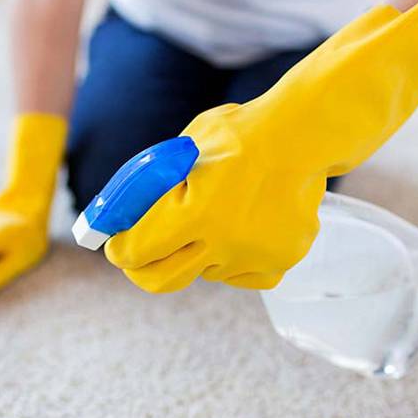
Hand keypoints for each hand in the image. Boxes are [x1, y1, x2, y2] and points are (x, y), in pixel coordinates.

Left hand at [105, 0, 417, 292]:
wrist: (303, 137)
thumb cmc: (236, 136)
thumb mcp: (182, 151)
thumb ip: (150, 187)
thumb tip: (117, 217)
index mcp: (194, 213)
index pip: (134, 252)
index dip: (118, 250)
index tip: (114, 245)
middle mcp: (223, 243)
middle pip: (160, 280)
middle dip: (141, 268)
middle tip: (138, 255)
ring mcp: (252, 257)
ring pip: (202, 272)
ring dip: (195, 252)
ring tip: (215, 213)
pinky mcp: (277, 264)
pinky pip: (237, 275)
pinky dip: (232, 258)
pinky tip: (242, 226)